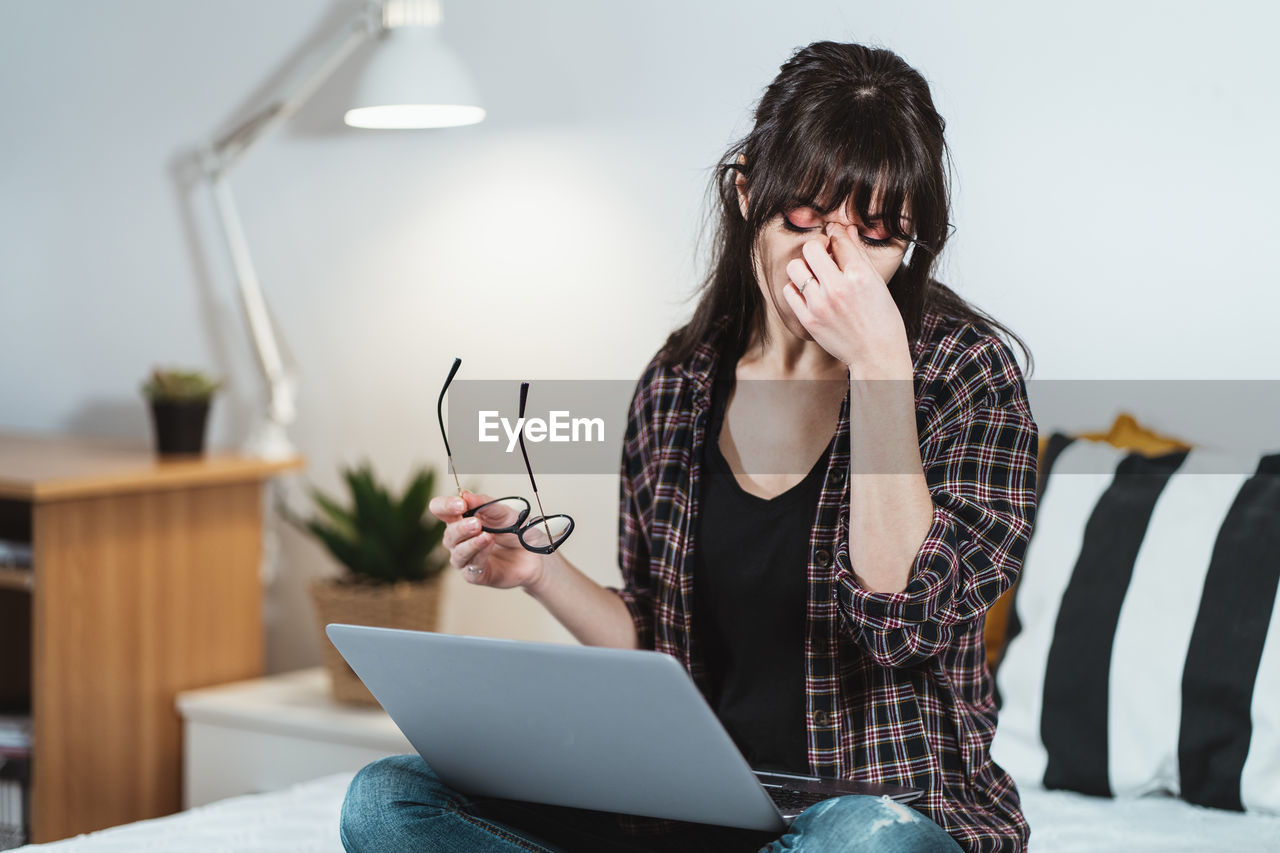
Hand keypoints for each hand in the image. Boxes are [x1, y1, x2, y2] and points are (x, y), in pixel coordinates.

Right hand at [428, 490, 545, 588]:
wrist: (536, 554)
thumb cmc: (517, 532)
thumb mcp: (504, 512)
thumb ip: (485, 504)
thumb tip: (465, 495)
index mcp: (462, 519)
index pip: (441, 511)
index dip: (444, 506)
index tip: (459, 504)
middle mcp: (460, 540)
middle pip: (448, 534)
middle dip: (460, 528)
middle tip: (476, 523)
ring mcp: (467, 558)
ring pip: (457, 553)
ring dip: (470, 543)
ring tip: (486, 535)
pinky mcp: (476, 575)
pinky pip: (471, 567)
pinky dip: (480, 554)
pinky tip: (489, 544)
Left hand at [782, 222, 912, 376]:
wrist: (876, 354)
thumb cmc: (881, 318)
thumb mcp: (876, 282)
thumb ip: (858, 254)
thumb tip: (845, 229)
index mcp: (860, 275)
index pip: (838, 239)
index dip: (836, 234)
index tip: (835, 237)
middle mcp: (838, 288)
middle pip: (811, 248)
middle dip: (817, 249)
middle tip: (823, 258)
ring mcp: (821, 305)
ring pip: (794, 267)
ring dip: (803, 267)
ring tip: (814, 276)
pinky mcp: (809, 320)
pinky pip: (789, 291)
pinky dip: (796, 288)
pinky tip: (809, 292)